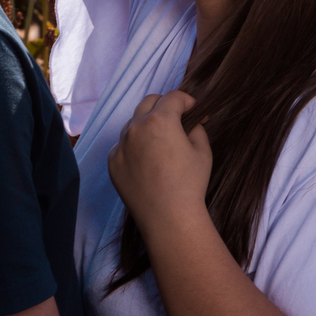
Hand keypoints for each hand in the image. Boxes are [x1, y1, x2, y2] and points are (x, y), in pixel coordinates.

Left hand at [108, 91, 211, 231]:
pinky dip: (135, 146)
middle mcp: (136, 127)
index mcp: (160, 120)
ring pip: (134, 123)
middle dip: (165, 105)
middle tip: (177, 119)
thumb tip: (192, 120)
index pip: (173, 97)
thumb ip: (196, 127)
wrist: (169, 218)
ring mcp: (121, 145)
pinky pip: (124, 145)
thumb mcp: (202, 150)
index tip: (194, 111)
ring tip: (162, 143)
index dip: (188, 101)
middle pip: (149, 102)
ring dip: (148, 125)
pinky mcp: (113, 162)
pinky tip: (148, 162)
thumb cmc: (190, 183)